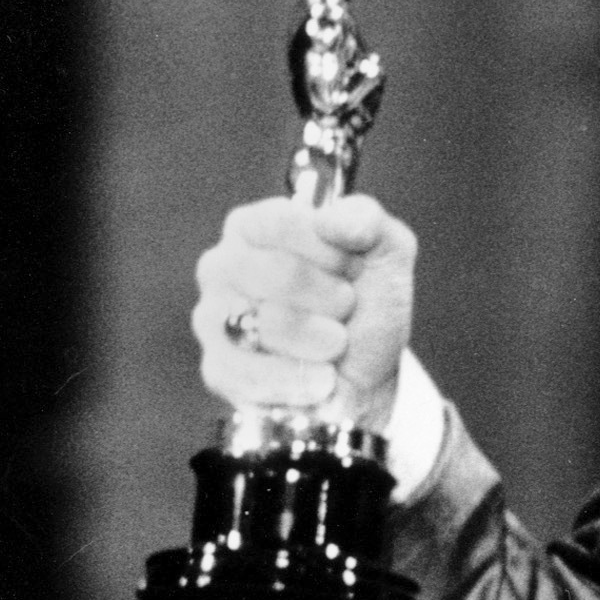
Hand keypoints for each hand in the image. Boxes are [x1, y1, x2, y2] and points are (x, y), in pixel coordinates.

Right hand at [192, 194, 416, 431]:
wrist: (368, 376)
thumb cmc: (366, 307)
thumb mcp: (386, 252)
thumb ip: (366, 219)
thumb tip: (330, 220)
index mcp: (254, 225)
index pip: (284, 222)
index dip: (333, 252)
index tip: (354, 269)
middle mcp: (222, 266)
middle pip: (281, 274)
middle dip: (334, 298)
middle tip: (345, 308)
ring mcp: (212, 318)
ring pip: (273, 325)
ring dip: (325, 340)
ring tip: (334, 342)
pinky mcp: (218, 370)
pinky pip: (257, 374)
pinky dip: (303, 380)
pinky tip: (322, 378)